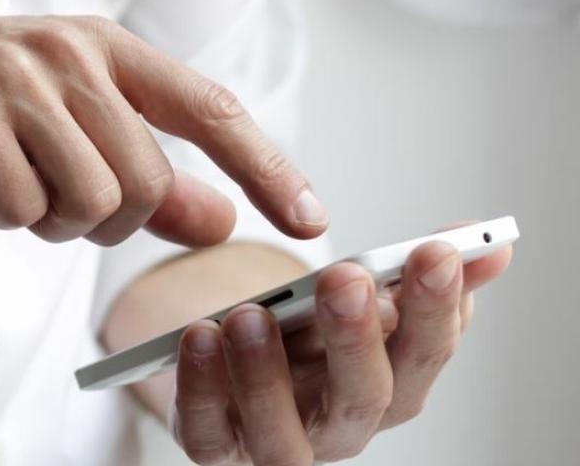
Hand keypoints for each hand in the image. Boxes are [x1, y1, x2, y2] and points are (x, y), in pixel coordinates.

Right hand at [0, 16, 326, 245]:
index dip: (266, 167)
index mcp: (99, 45)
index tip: (308, 219)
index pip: (209, 109)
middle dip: (103, 220)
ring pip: (91, 202)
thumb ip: (140, 173)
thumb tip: (219, 219)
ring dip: (47, 221)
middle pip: (145, 182)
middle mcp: (67, 50)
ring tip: (4, 183)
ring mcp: (15, 76)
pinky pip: (21, 209)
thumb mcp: (53, 132)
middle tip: (45, 198)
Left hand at [168, 232, 512, 464]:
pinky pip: (206, 433)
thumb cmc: (306, 335)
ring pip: (282, 434)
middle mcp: (339, 425)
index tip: (434, 251)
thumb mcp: (358, 297)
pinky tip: (198, 337)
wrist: (233, 362)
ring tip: (250, 314)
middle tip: (345, 279)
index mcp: (389, 385)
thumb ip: (415, 272)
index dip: (436, 308)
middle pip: (362, 399)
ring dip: (266, 374)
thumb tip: (490, 244)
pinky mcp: (215, 445)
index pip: (424, 355)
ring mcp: (276, 443)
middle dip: (357, 338)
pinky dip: (200, 388)